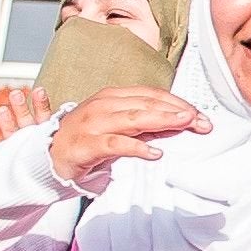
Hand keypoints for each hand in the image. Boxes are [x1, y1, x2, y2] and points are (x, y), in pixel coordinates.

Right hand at [46, 88, 206, 195]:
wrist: (50, 155)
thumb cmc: (87, 139)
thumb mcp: (120, 128)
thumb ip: (146, 124)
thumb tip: (178, 123)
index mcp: (113, 96)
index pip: (151, 95)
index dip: (178, 103)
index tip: (199, 115)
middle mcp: (104, 105)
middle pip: (147, 104)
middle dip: (177, 111)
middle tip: (201, 121)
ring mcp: (94, 124)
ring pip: (133, 118)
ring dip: (162, 120)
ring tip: (185, 124)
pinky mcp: (86, 145)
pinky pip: (115, 144)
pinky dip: (136, 147)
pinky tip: (154, 152)